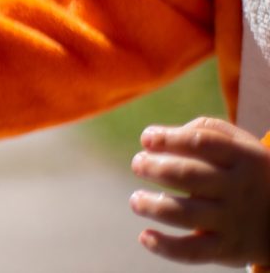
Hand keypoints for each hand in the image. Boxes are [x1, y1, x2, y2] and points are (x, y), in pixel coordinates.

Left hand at [129, 116, 269, 266]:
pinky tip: (145, 237)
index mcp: (243, 158)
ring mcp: (233, 220)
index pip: (202, 142)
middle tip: (137, 164)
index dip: (169, 138)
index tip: (146, 139)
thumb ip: (205, 131)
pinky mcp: (227, 249)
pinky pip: (193, 251)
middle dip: (155, 168)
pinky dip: (165, 247)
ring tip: (136, 200)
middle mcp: (239, 188)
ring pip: (185, 213)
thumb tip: (160, 137)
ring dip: (153, 206)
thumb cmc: (246, 173)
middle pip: (189, 175)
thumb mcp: (240, 146)